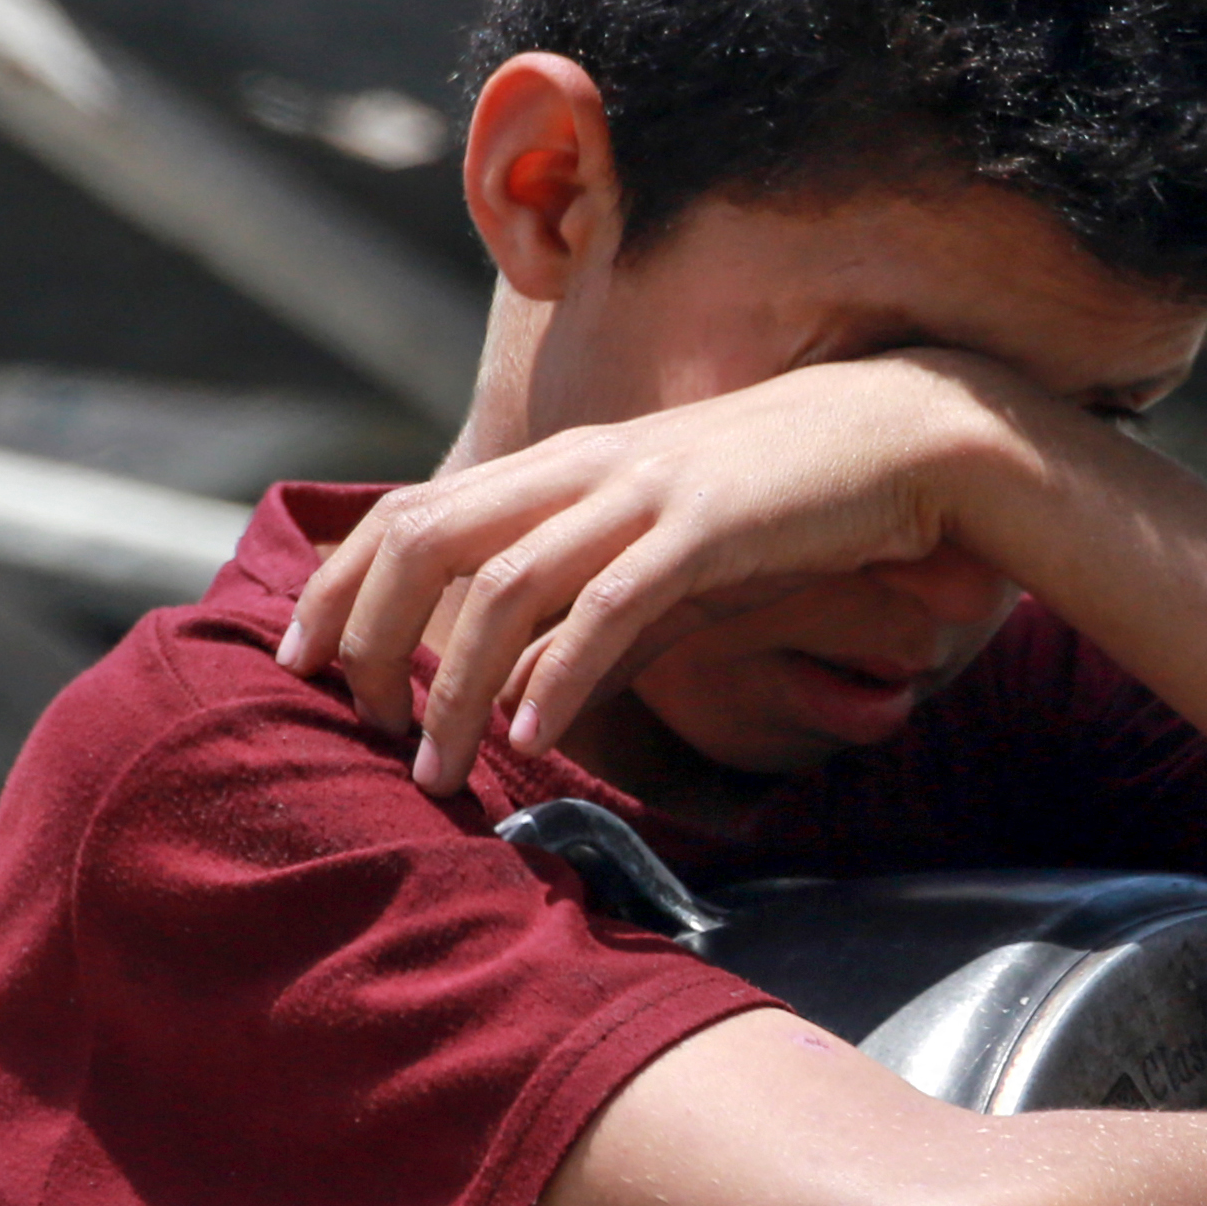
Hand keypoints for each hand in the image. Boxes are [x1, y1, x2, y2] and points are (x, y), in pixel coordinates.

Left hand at [277, 356, 1038, 795]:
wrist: (905, 438)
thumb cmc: (782, 502)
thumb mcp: (660, 551)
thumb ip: (581, 611)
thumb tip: (509, 692)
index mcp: (561, 464)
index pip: (411, 511)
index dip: (342, 584)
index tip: (301, 659)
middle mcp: (583, 467)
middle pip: (427, 539)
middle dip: (367, 636)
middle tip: (346, 720)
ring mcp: (641, 492)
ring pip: (503, 583)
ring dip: (453, 686)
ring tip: (435, 768)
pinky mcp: (705, 527)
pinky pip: (609, 606)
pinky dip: (560, 675)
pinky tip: (532, 737)